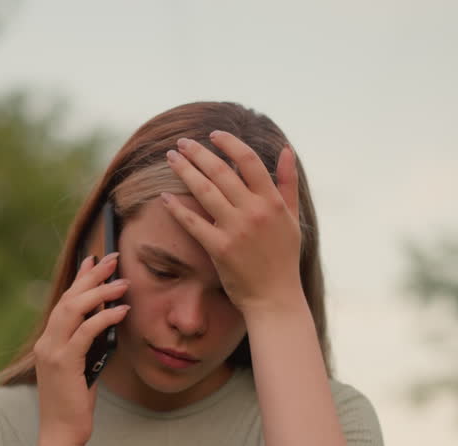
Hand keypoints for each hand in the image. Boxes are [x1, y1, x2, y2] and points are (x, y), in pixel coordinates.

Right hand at [33, 253, 129, 445]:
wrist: (61, 433)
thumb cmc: (75, 403)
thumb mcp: (84, 367)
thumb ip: (89, 345)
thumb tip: (108, 321)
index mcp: (49, 342)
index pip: (64, 300)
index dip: (79, 278)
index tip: (93, 259)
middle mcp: (46, 342)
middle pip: (69, 297)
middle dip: (92, 275)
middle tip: (112, 259)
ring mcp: (52, 351)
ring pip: (75, 308)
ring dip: (100, 292)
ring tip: (122, 282)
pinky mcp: (64, 362)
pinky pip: (86, 331)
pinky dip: (104, 317)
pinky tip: (121, 310)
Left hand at [161, 131, 304, 315]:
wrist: (275, 297)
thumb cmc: (284, 258)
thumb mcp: (293, 218)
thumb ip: (288, 182)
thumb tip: (286, 150)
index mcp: (272, 201)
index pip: (248, 160)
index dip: (229, 143)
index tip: (214, 135)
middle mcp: (254, 212)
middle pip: (221, 171)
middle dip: (198, 153)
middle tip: (182, 142)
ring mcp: (236, 230)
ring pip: (204, 191)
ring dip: (185, 170)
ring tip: (171, 157)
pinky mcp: (219, 249)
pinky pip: (193, 223)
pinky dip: (177, 208)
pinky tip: (164, 196)